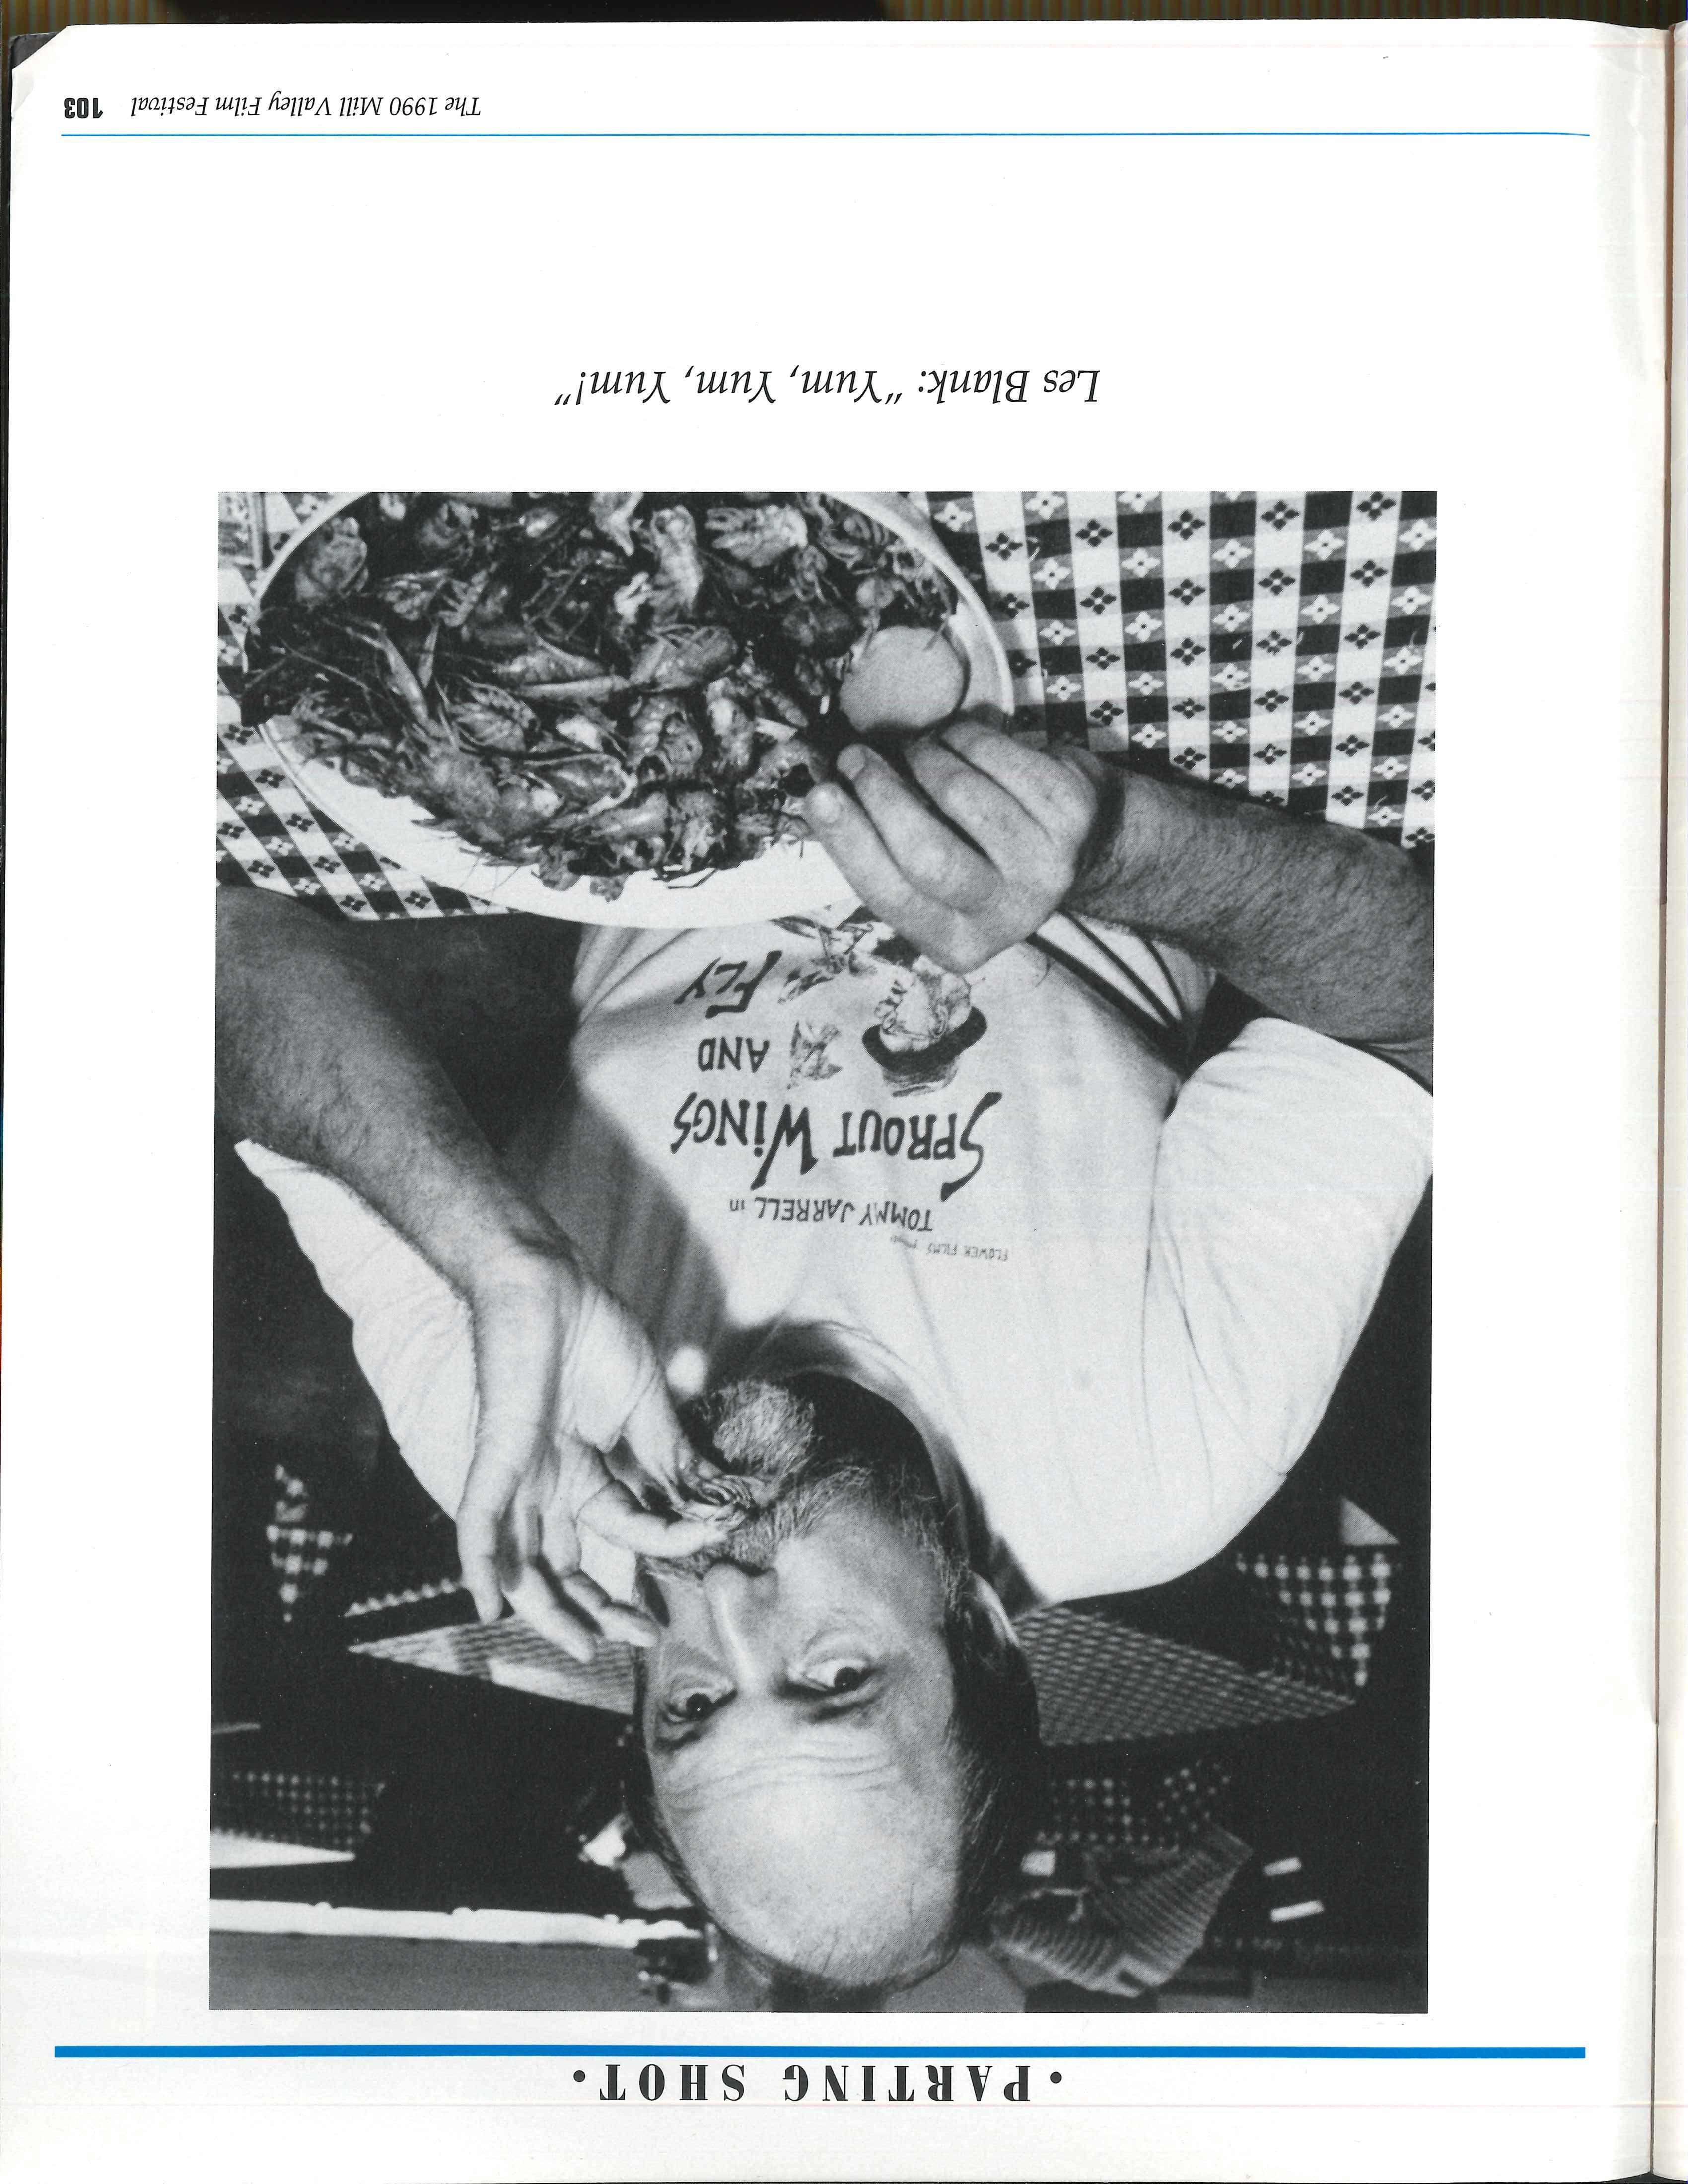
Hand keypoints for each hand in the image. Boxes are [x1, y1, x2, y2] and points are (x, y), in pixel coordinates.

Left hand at [456, 1228, 724, 1658]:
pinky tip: (488, 1603)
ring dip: (551, 1609)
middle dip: (601, 1609)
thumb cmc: (594, 1334)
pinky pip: (477, 1522)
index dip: (666, 1548)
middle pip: (568, 1565)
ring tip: (584, 1645)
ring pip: (524, 1561)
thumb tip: (713, 1506)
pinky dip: (479, 1565)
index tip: (712, 1539)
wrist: (549, 1283)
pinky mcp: (496, 1458)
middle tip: (640, 1637)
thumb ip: (671, 1461)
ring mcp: (520, 1475)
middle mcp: (551, 1485)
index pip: (627, 1530)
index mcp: (588, 1473)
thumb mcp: (648, 1408)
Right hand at [802, 721, 1107, 972]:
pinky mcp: (1072, 814)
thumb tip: (821, 799)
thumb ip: (884, 851)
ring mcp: (1048, 866)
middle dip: (881, 795)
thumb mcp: (937, 877)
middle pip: (927, 854)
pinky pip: (998, 758)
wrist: (1088, 842)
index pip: (891, 896)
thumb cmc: (984, 854)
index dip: (850, 842)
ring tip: (913, 750)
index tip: (818, 793)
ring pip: (962, 795)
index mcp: (959, 944)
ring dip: (923, 757)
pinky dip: (965, 737)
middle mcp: (1009, 917)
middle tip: (855, 756)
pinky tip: (956, 739)